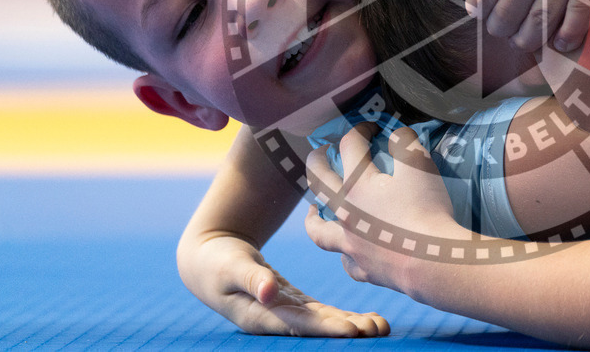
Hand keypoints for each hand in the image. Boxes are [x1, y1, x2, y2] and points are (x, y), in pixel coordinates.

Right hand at [176, 233, 388, 337]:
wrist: (208, 259)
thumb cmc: (216, 260)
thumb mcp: (230, 265)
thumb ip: (251, 277)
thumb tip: (269, 292)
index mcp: (259, 315)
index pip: (299, 325)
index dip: (326, 328)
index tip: (353, 329)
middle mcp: (275, 320)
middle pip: (317, 327)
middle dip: (348, 329)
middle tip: (378, 329)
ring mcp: (285, 313)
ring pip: (323, 322)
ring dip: (352, 325)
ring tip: (381, 327)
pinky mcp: (292, 304)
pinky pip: (322, 313)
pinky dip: (343, 317)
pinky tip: (367, 320)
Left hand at [305, 124, 466, 291]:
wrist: (431, 262)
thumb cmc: (425, 210)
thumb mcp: (420, 164)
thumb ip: (405, 142)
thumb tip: (395, 135)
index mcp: (357, 184)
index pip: (350, 146)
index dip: (360, 130)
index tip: (371, 128)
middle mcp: (345, 213)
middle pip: (319, 181)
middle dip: (317, 160)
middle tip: (321, 152)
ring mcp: (350, 244)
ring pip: (319, 230)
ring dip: (313, 217)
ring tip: (312, 210)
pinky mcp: (363, 269)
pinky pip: (346, 261)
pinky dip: (346, 253)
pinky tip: (350, 249)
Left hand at [452, 0, 589, 52]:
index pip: (481, 1)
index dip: (480, 12)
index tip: (485, 12)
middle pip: (506, 21)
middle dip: (501, 30)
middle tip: (505, 27)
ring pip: (537, 29)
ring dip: (528, 40)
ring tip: (526, 38)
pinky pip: (575, 24)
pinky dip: (565, 40)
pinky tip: (559, 41)